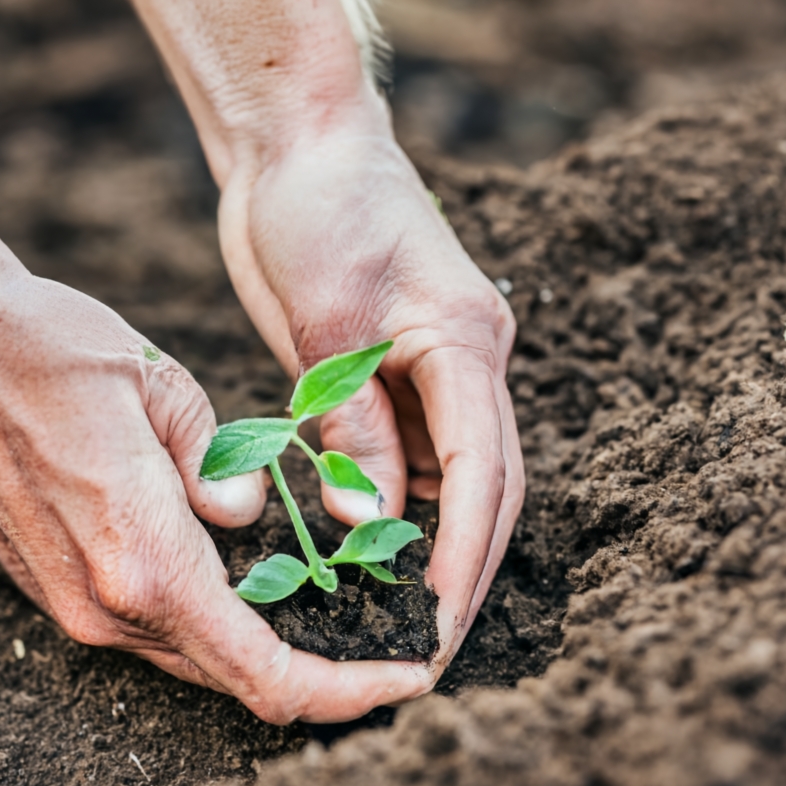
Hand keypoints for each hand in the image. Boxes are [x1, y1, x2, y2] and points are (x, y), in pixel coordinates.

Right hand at [0, 168, 434, 722]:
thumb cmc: (50, 351)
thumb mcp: (162, 388)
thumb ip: (218, 467)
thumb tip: (247, 516)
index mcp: (144, 558)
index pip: (264, 671)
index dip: (345, 691)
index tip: (405, 678)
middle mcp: (105, 603)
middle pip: (236, 677)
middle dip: (320, 675)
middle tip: (383, 644)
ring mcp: (73, 602)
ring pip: (196, 655)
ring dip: (267, 649)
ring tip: (332, 616)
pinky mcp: (55, 584)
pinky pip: (155, 626)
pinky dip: (216, 624)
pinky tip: (254, 588)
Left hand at [219, 107, 525, 679]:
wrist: (300, 143)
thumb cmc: (318, 207)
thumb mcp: (328, 322)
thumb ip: (353, 423)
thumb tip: (367, 521)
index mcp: (466, 342)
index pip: (482, 473)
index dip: (464, 556)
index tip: (438, 623)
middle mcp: (466, 360)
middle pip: (485, 485)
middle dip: (461, 565)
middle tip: (427, 642)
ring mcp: (432, 365)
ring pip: (448, 474)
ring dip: (429, 540)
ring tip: (391, 608)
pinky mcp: (391, 368)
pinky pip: (407, 450)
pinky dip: (393, 501)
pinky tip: (366, 540)